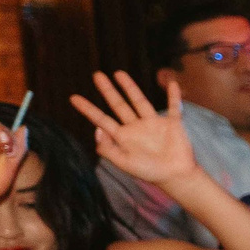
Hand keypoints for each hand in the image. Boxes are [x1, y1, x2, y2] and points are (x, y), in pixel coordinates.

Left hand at [70, 72, 198, 188]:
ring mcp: (154, 124)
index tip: (73, 98)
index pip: (101, 119)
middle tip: (96, 75)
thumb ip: (108, 148)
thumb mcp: (123, 163)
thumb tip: (97, 129)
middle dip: (108, 90)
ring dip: (130, 87)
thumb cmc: (150, 172)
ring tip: (119, 73)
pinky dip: (173, 96)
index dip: (87, 109)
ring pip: (139, 101)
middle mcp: (136, 127)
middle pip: (119, 105)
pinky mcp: (172, 124)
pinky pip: (173, 107)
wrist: (176, 176)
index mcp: (123, 137)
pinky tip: (172, 83)